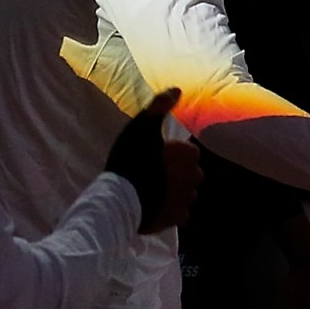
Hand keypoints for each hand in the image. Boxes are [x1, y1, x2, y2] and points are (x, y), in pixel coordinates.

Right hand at [104, 89, 201, 232]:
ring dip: (176, 191)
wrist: (117, 199)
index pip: (191, 153)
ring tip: (153, 189)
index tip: (158, 156)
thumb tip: (177, 89)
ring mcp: (185, 200)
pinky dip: (171, 209)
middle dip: (179, 173)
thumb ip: (158, 107)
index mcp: (186, 157)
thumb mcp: (140, 127)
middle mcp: (192, 179)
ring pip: (187, 193)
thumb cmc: (128, 161)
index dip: (174, 154)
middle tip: (154, 173)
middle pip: (192, 174)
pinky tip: (155, 204)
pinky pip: (181, 213)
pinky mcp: (176, 219)